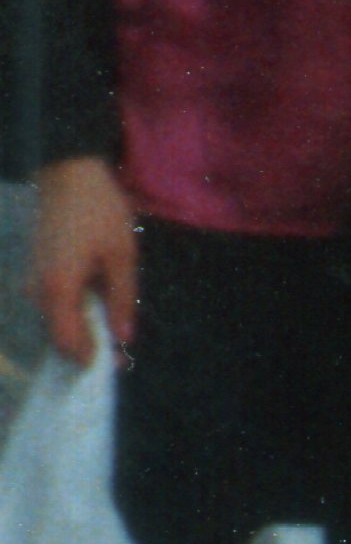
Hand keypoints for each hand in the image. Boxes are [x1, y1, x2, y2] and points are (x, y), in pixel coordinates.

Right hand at [27, 159, 131, 365]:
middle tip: (120, 355)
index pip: (67, 341)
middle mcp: (38, 291)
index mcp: (58, 289)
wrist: (68, 176)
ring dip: (83, 330)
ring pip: (57, 320)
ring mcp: (33, 282)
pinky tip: (100, 305)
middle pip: (59, 335)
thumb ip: (122, 298)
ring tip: (115, 330)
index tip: (112, 367)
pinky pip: (55, 304)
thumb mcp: (122, 255)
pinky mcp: (37, 273)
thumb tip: (123, 338)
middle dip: (87, 348)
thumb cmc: (100, 212)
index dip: (87, 358)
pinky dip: (75, 312)